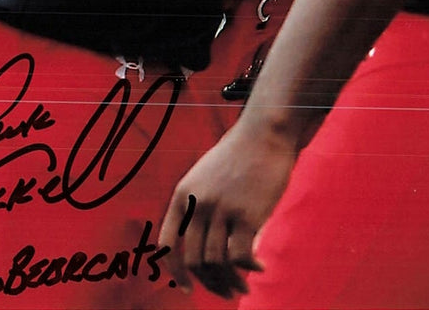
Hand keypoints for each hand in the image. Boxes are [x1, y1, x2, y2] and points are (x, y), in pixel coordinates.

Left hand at [157, 118, 298, 298]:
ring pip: (217, 262)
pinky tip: (259, 268)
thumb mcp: (204, 177)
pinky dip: (248, 269)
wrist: (262, 135)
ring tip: (244, 287)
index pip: (166, 243)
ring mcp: (221, 209)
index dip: (174, 271)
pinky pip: (241, 257)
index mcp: (182, 195)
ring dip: (231, 281)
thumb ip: (198, 206)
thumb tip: (201, 246)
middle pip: (194, 259)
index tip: (186, 289)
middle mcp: (197, 204)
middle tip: (225, 293)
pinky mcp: (247, 215)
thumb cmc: (237, 158)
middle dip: (209, 283)